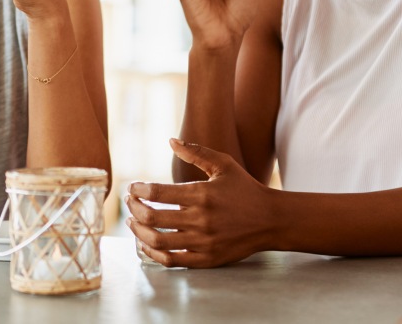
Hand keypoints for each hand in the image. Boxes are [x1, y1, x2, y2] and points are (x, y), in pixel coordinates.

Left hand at [126, 139, 275, 268]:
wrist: (271, 220)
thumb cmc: (245, 189)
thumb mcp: (224, 165)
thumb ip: (197, 152)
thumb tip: (170, 141)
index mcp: (202, 194)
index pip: (157, 193)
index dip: (138, 190)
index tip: (133, 188)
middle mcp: (200, 219)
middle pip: (152, 218)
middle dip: (134, 209)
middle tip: (130, 203)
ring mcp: (203, 242)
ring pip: (158, 241)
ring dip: (138, 232)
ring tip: (133, 222)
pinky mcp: (206, 259)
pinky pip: (172, 260)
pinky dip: (153, 253)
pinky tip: (147, 244)